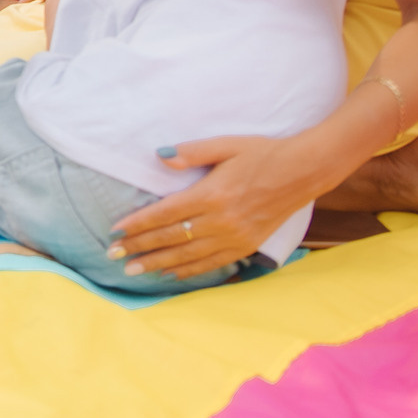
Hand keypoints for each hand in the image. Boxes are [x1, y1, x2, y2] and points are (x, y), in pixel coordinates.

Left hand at [108, 134, 311, 279]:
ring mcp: (235, 236)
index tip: (115, 232)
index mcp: (212, 194)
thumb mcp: (226, 144)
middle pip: (171, 238)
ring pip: (188, 256)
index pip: (165, 214)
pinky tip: (171, 273)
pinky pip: (212, 263)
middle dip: (139, 248)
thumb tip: (160, 156)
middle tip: (114, 256)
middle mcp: (221, 220)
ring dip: (158, 264)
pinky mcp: (247, 245)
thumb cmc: (262, 153)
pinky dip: (189, 270)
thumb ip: (192, 152)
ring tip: (134, 271)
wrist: (304, 171)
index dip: (138, 224)